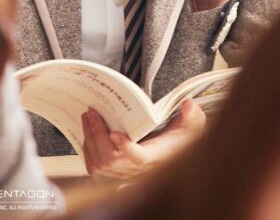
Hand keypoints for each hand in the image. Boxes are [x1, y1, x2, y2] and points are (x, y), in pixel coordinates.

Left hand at [81, 98, 205, 178]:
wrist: (171, 157)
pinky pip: (95, 167)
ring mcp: (123, 174)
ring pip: (100, 164)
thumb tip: (188, 105)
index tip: (116, 133)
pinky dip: (88, 150)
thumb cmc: (179, 142)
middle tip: (92, 113)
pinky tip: (87, 132)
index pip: (139, 158)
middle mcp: (137, 170)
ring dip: (90, 139)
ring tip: (87, 116)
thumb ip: (192, 116)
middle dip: (98, 135)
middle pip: (111, 160)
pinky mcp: (113, 174)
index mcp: (155, 158)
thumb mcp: (191, 127)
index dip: (126, 148)